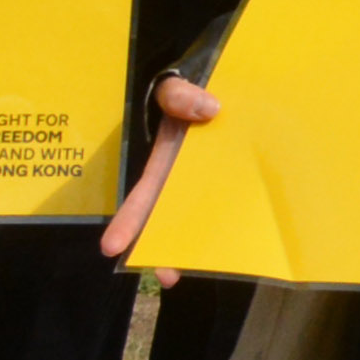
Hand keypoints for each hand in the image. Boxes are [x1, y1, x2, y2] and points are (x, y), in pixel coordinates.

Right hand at [103, 72, 219, 263]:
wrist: (217, 83)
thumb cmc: (186, 89)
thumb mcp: (175, 89)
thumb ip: (181, 95)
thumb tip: (209, 108)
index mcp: (167, 159)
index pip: (146, 193)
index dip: (130, 219)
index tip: (111, 247)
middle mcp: (184, 176)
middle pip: (173, 215)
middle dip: (166, 246)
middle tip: (166, 276)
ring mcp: (209, 179)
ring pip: (205, 214)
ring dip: (204, 239)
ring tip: (211, 266)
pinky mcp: (234, 178)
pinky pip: (235, 199)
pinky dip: (237, 217)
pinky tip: (248, 237)